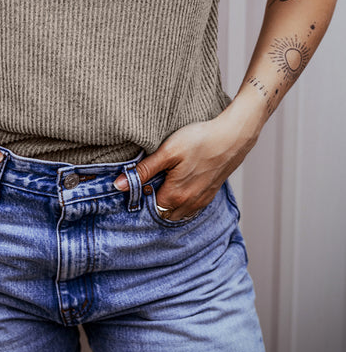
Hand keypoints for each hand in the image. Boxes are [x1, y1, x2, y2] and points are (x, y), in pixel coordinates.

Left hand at [113, 109, 257, 220]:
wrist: (232, 137)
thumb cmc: (200, 141)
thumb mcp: (167, 152)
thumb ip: (144, 171)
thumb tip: (119, 185)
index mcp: (174, 196)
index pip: (148, 208)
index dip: (140, 196)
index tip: (137, 183)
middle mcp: (188, 204)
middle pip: (162, 214)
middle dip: (152, 204)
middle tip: (148, 183)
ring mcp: (200, 201)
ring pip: (177, 213)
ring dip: (167, 205)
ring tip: (161, 185)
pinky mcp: (210, 195)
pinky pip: (190, 209)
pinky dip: (181, 204)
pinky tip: (178, 187)